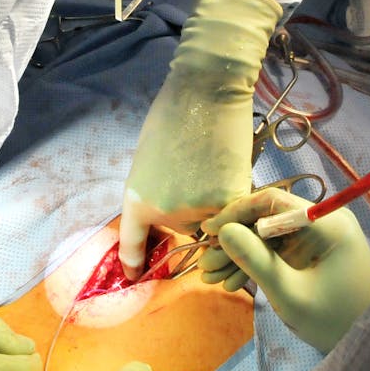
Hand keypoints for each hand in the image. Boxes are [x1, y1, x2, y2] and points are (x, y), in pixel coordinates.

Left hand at [120, 0, 281, 278]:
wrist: (206, 92)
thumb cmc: (173, 116)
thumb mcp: (148, 160)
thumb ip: (155, 192)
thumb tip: (171, 216)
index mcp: (136, 199)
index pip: (132, 244)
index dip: (133, 264)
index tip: (132, 279)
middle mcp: (163, 213)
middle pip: (183, 233)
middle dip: (191, 216)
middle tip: (197, 178)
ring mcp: (197, 210)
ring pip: (213, 226)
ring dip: (217, 210)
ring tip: (213, 169)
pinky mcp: (229, 202)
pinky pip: (235, 219)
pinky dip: (237, 205)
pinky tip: (231, 172)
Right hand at [200, 188, 369, 352]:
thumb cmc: (335, 320)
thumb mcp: (289, 293)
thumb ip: (255, 259)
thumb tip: (224, 231)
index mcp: (325, 221)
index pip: (271, 201)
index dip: (235, 213)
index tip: (207, 231)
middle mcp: (323, 221)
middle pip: (267, 220)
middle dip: (234, 242)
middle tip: (205, 265)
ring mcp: (320, 239)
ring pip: (269, 238)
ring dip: (241, 257)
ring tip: (211, 279)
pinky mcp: (316, 257)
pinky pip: (280, 253)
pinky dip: (258, 266)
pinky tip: (233, 283)